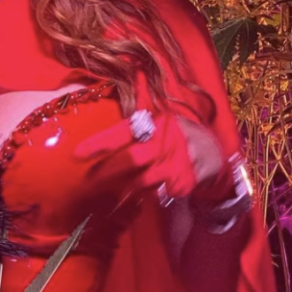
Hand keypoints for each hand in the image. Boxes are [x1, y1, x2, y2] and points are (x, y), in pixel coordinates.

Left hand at [73, 110, 229, 204]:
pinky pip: (156, 193)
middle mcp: (167, 142)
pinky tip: (131, 196)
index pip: (124, 131)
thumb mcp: (159, 119)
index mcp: (157, 123)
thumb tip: (121, 96)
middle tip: (89, 180)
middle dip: (108, 171)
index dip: (101, 143)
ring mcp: (177, 164)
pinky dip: (142, 195)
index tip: (78, 154)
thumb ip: (138, 113)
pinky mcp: (183, 184)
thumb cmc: (176, 135)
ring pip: (143, 180)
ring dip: (123, 187)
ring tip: (107, 191)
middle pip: (132, 158)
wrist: (213, 154)